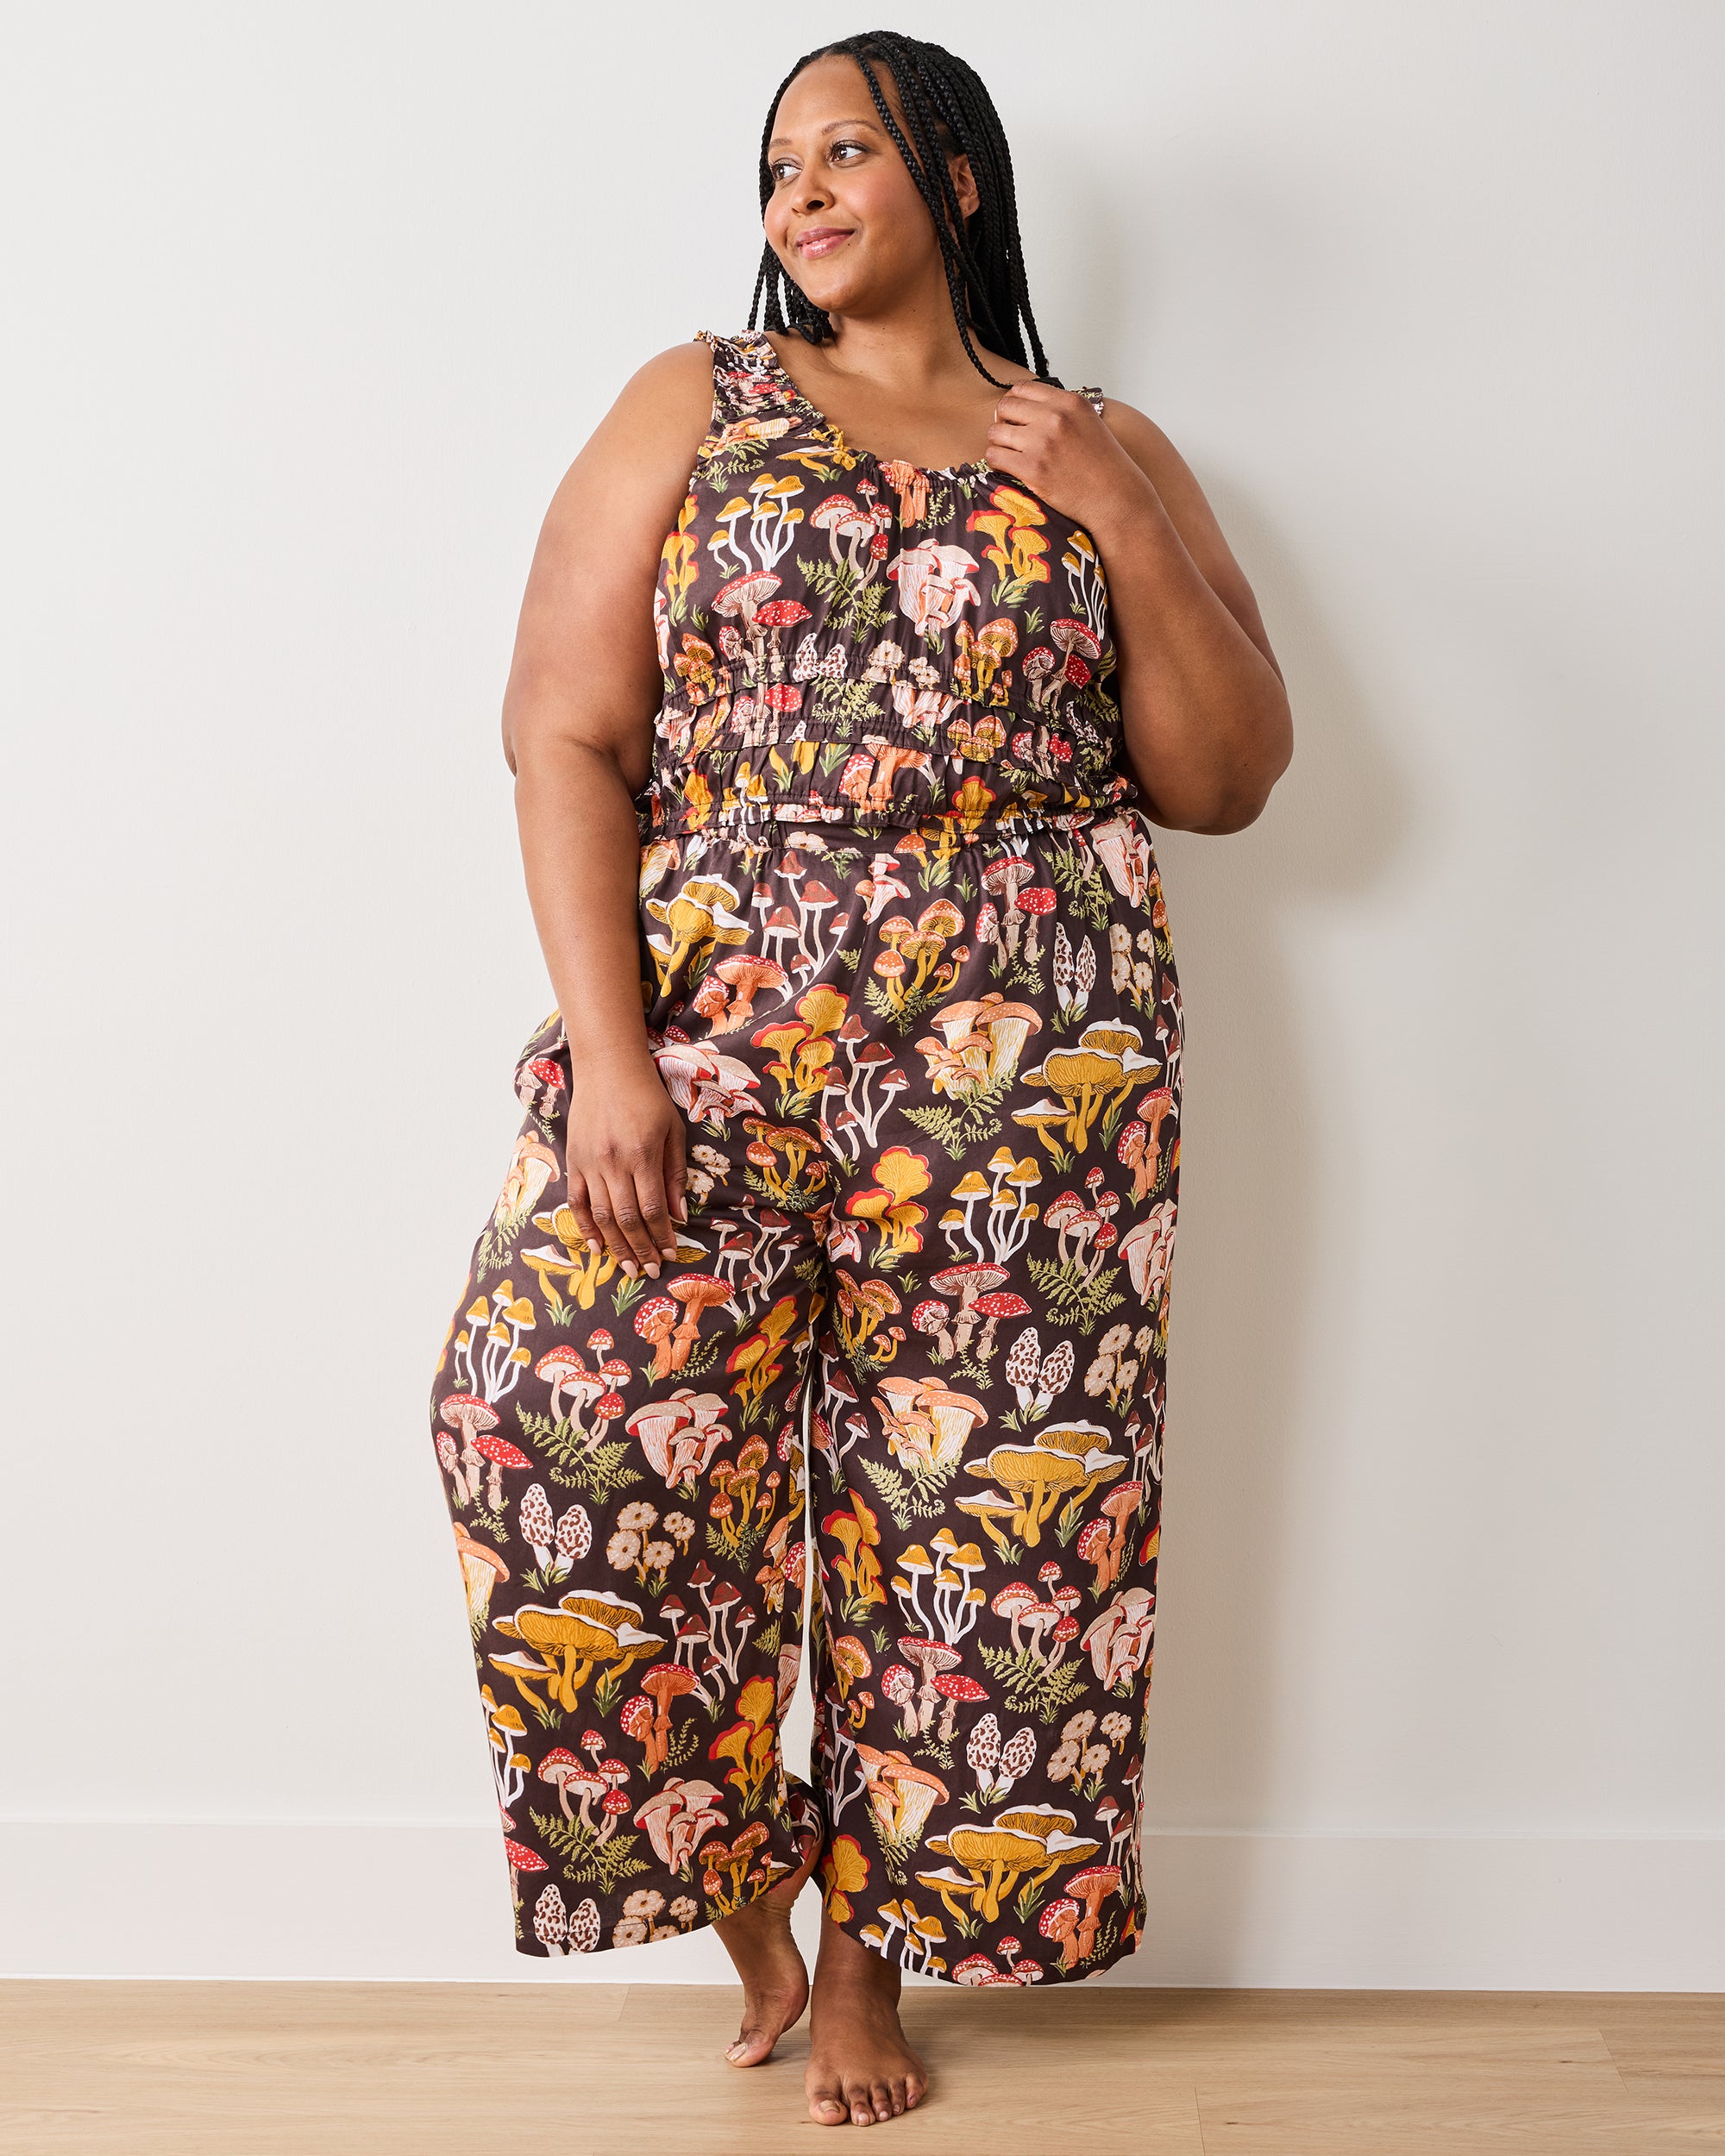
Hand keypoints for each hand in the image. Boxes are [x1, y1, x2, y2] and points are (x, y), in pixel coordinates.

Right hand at [563, 1058, 687, 1279]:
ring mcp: (589, 1163)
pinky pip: (577, 1202)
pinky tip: (597, 1248)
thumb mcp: (672, 1130)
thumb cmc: (648, 1097)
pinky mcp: (573, 1161)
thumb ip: (675, 1173)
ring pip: (601, 1216)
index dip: (661, 1236)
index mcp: (642, 1154)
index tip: (670, 1254)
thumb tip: (678, 1215)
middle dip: (641, 1249)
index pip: (652, 1207)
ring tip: (628, 1268)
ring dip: (616, 1246)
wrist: (607, 1068)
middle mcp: (613, 1162)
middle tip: (651, 1271)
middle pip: (626, 1218)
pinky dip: (586, 1228)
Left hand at [984, 380, 1145, 528]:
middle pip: (1005, 407)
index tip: (1014, 417)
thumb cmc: (1104, 465)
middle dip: (1002, 422)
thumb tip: (1031, 408)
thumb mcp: (1087, 422)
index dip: (1013, 403)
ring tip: (1009, 454)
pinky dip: (996, 462)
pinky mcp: (1032, 468)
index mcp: (1069, 402)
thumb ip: (1061, 410)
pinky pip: (995, 456)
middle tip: (1008, 437)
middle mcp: (1054, 417)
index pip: (1023, 388)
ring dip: (998, 443)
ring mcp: (1042, 442)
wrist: (1114, 496)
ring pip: (996, 432)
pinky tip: (1007, 467)